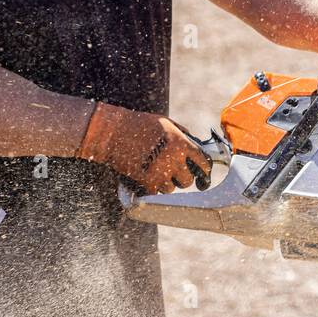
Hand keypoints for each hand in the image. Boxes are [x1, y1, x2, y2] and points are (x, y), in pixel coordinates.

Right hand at [77, 103, 212, 194]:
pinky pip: (156, 194)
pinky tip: (147, 178)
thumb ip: (182, 134)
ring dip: (166, 184)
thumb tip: (195, 144)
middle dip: (182, 178)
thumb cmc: (139, 124)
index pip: (203, 162)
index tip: (202, 172)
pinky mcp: (146, 183)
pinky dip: (153, 188)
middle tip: (174, 173)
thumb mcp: (166, 122)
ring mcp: (160, 173)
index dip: (204, 169)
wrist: (113, 133)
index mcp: (181, 144)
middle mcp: (174, 160)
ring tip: (156, 172)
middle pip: (188, 181)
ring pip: (171, 189)